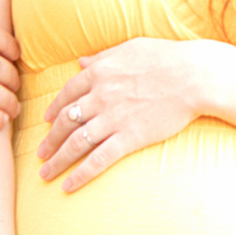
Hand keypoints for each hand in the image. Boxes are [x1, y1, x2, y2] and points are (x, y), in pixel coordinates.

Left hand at [36, 38, 230, 191]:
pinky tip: (69, 186)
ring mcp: (113, 118)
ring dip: (57, 161)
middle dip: (49, 141)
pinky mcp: (129, 137)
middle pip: (65, 122)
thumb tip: (81, 61)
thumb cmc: (166, 57)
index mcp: (98, 73)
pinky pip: (98, 160)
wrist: (195, 76)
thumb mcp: (129, 48)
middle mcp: (99, 96)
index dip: (53, 110)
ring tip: (45, 174)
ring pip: (75, 144)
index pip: (67, 94)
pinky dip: (80, 175)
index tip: (46, 122)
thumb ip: (102, 57)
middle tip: (40, 154)